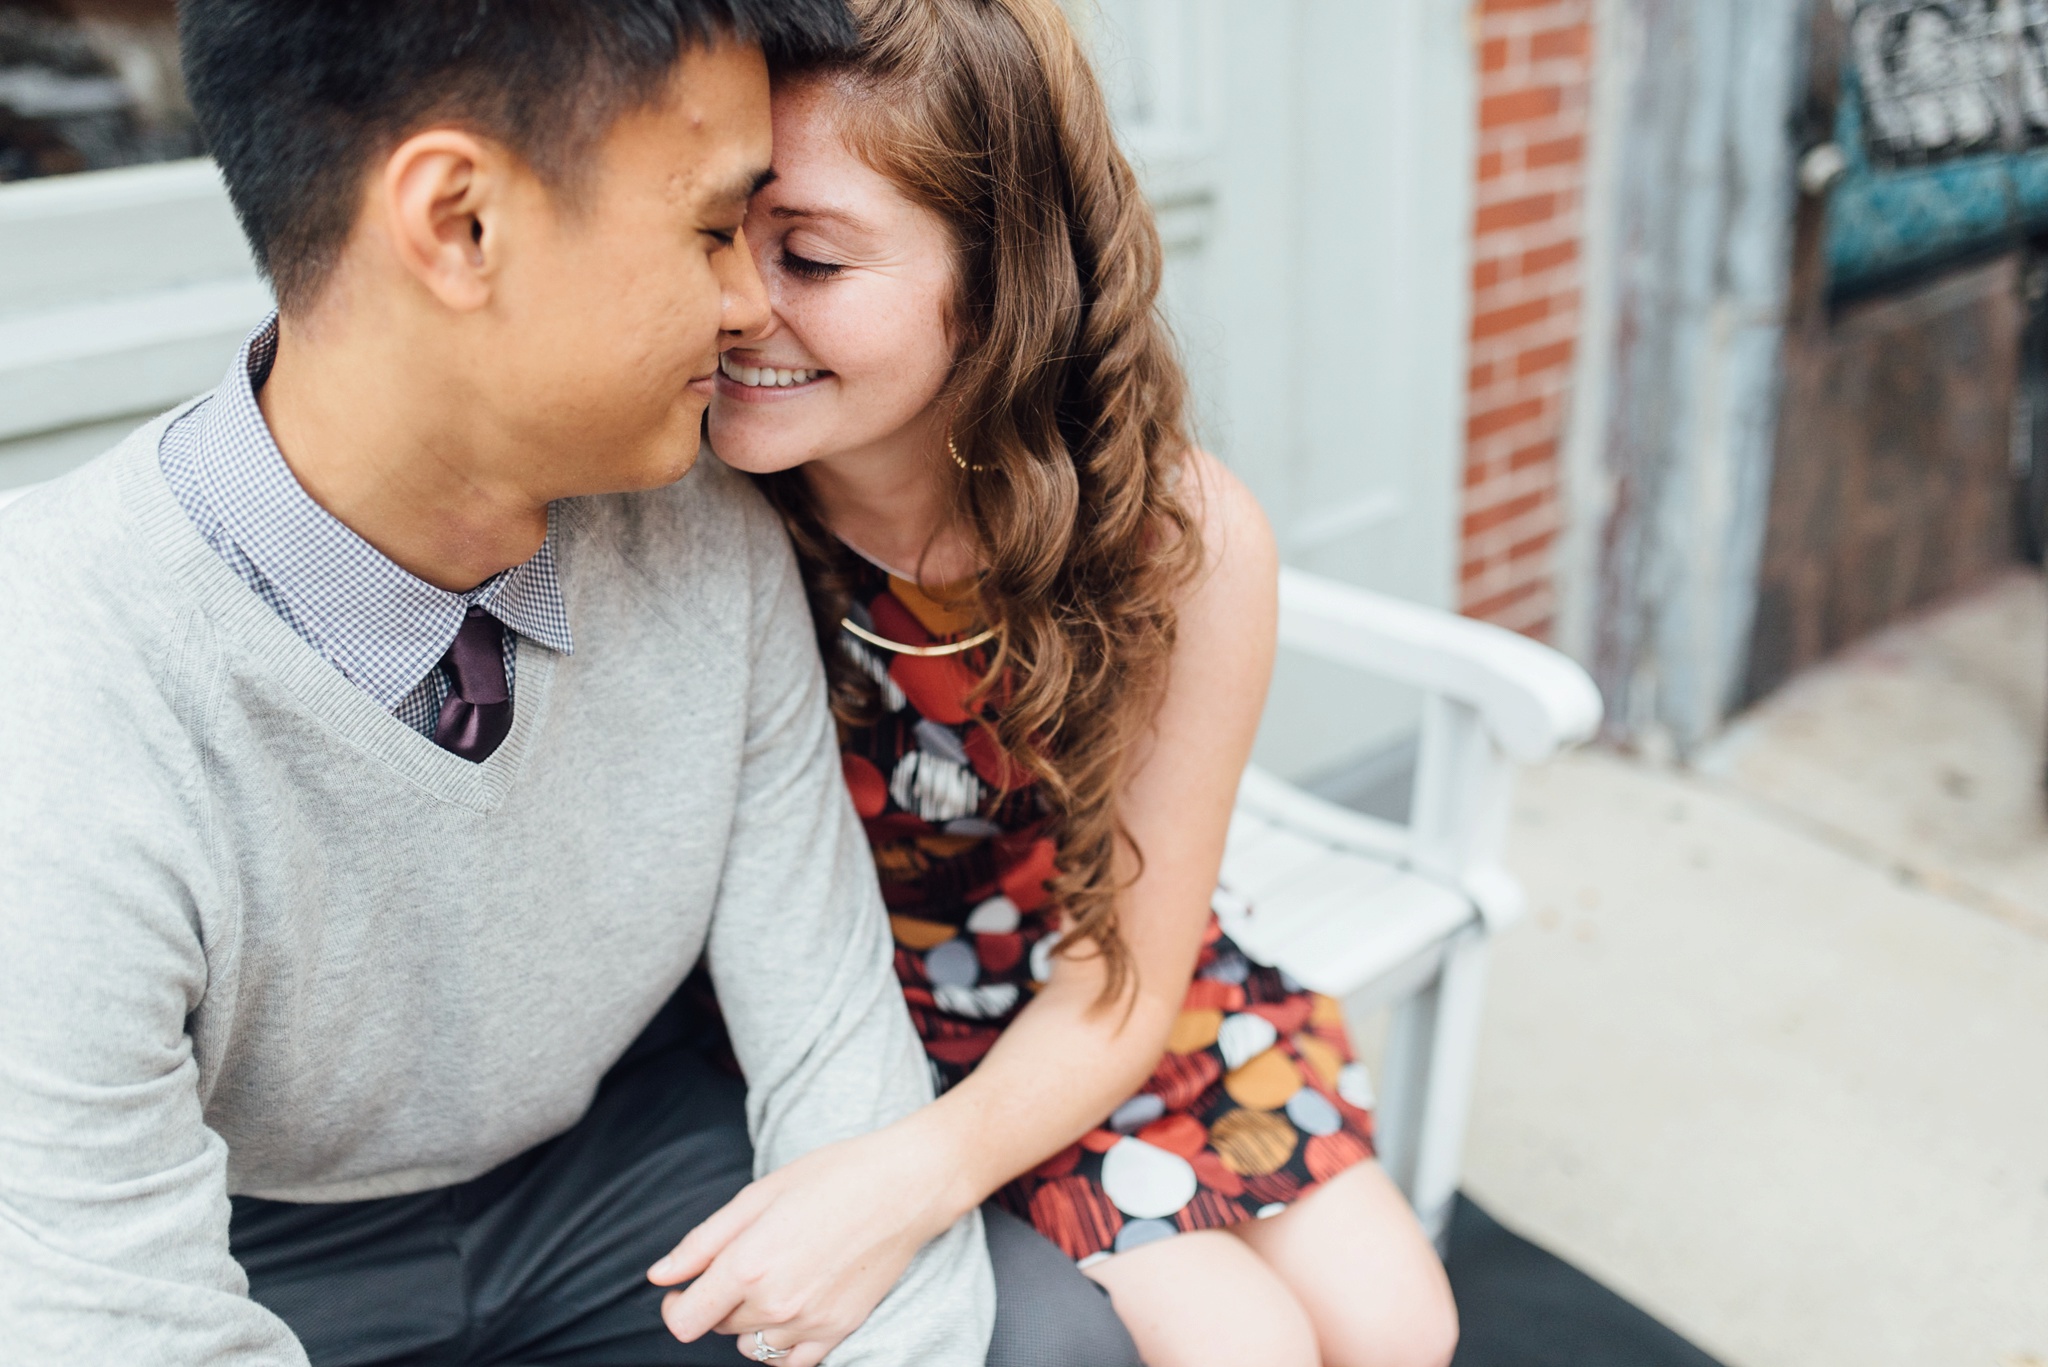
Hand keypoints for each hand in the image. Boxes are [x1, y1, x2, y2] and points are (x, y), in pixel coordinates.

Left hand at [648, 1120, 968, 1366]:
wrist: (905, 1186)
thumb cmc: (832, 1177)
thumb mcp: (758, 1195)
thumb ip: (702, 1241)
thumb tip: (660, 1276)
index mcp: (748, 1265)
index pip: (685, 1321)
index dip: (675, 1305)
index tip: (684, 1288)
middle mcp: (776, 1303)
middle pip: (719, 1328)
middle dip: (719, 1301)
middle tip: (746, 1260)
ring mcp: (809, 1323)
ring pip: (752, 1345)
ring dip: (749, 1322)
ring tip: (774, 1279)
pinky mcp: (838, 1332)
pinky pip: (791, 1362)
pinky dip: (781, 1342)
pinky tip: (793, 1307)